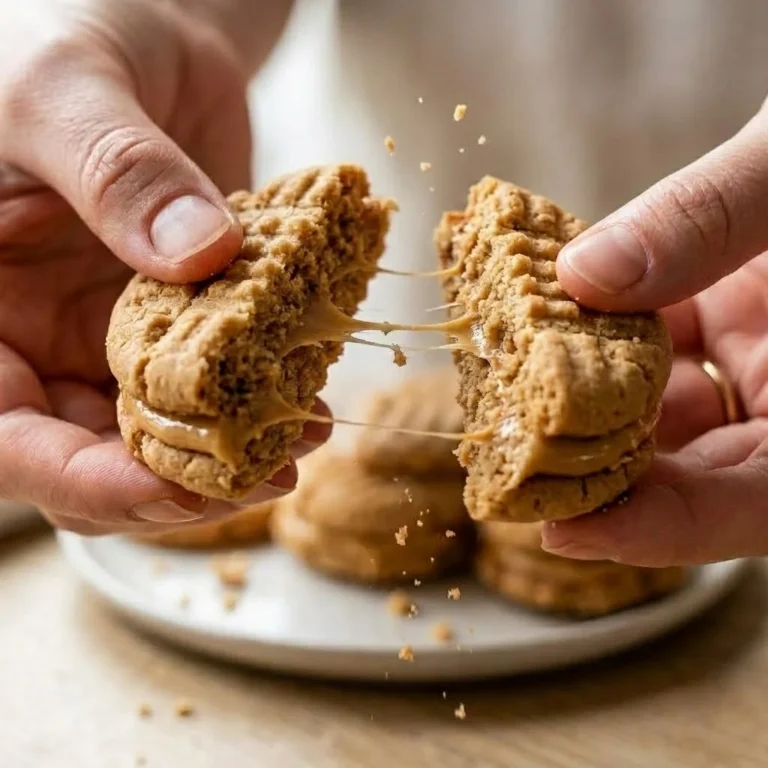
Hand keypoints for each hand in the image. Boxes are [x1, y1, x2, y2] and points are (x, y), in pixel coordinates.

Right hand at [0, 0, 324, 535]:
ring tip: (302, 434)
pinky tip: (307, 392)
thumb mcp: (64, 85)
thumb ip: (117, 170)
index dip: (86, 483)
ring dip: (233, 451)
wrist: (129, 29)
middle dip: (182, 483)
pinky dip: (257, 399)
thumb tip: (199, 255)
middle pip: (91, 459)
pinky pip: (214, 381)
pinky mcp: (173, 322)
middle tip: (272, 472)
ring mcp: (105, 337)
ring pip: (159, 435)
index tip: (177, 488)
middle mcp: (31, 342)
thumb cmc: (54, 33)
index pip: (7, 439)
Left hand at [546, 98, 767, 565]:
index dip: (667, 528)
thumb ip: (712, 216)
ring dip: (580, 404)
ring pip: (657, 412)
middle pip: (694, 472)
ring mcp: (753, 358)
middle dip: (598, 473)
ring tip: (507, 396)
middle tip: (509, 464)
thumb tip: (584, 272)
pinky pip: (644, 349)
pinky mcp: (718, 319)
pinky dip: (591, 343)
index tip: (567, 530)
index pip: (759, 501)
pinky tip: (539, 327)